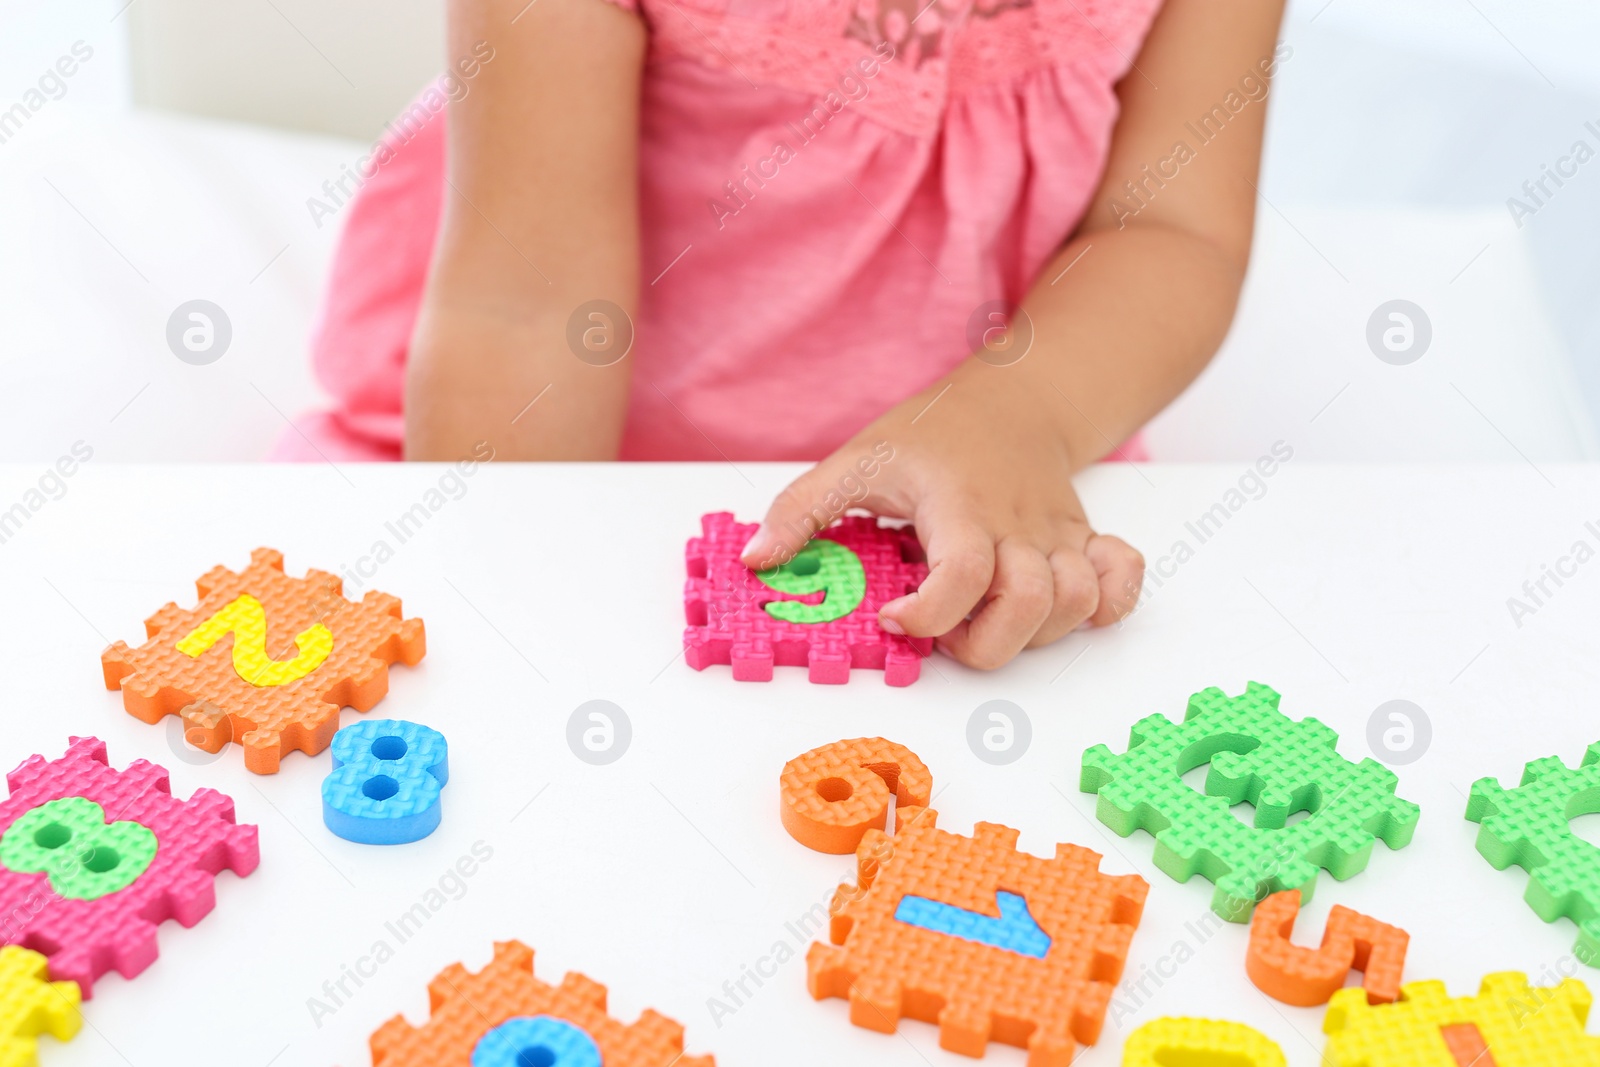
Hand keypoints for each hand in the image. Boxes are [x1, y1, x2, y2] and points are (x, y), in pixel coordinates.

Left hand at [739, 366, 1144, 669]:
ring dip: (1035, 632)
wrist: (1012, 399)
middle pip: (1031, 603)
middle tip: (943, 634)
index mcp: (960, 504)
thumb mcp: (856, 461)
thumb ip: (802, 511)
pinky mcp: (1083, 542)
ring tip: (985, 621)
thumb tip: (759, 560)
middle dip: (984, 643)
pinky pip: (1123, 581)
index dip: (929, 615)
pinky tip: (1058, 609)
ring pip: (1078, 603)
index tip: (894, 619)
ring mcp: (1058, 535)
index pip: (965, 573)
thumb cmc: (932, 436)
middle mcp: (1018, 523)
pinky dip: (1106, 606)